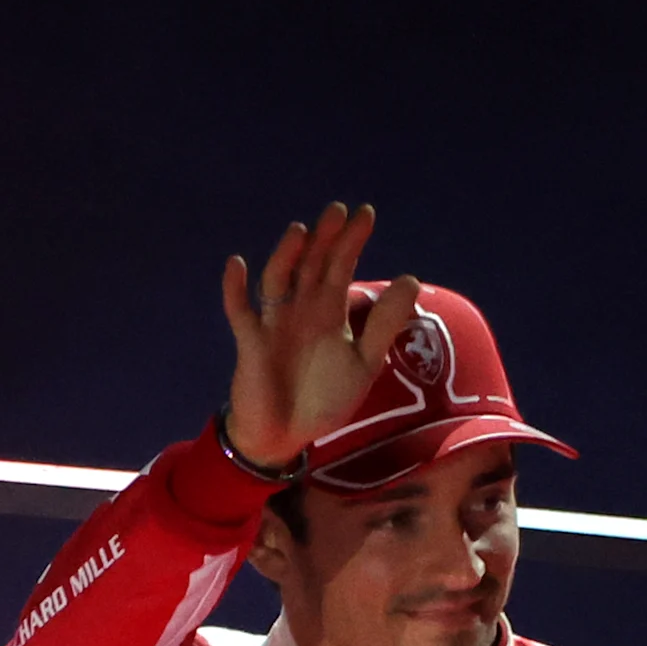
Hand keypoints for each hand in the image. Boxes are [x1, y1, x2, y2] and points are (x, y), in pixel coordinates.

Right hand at [218, 201, 422, 470]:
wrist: (285, 435)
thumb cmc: (322, 399)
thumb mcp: (363, 363)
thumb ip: (384, 325)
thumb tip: (410, 279)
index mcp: (329, 311)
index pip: (340, 266)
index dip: (351, 241)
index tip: (365, 214)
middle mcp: (301, 308)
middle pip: (312, 264)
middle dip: (324, 239)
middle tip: (336, 210)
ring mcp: (274, 323)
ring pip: (278, 279)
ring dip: (287, 255)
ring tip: (300, 232)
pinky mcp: (250, 341)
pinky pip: (240, 311)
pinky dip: (236, 289)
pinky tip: (238, 265)